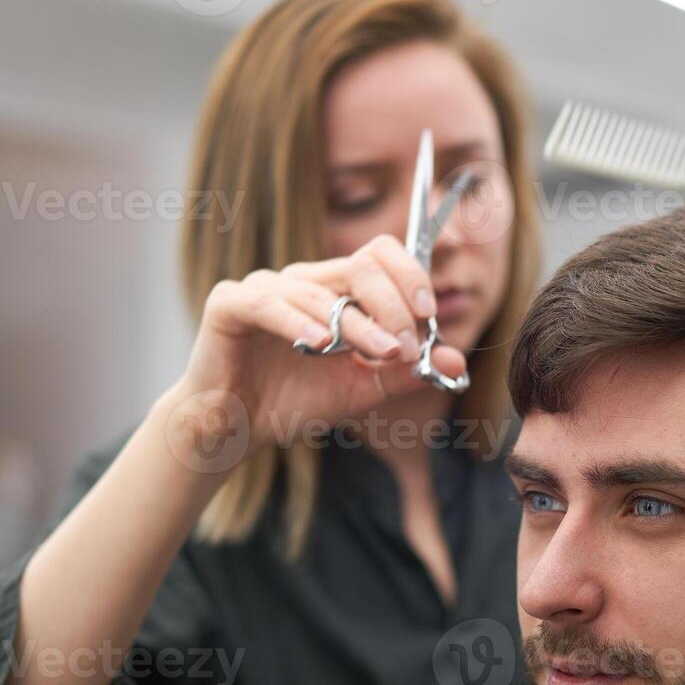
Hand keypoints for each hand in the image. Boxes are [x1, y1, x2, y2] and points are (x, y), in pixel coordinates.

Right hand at [174, 234, 467, 455]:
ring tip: (381, 355)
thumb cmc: (294, 402)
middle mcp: (304, 280)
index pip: (380, 255)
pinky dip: (298, 322)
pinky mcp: (229, 303)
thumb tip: (455, 361)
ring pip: (321, 292)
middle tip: (406, 348)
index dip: (409, 276)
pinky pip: (269, 303)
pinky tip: (321, 345)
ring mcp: (265, 287)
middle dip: (392, 306)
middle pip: (359, 266)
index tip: (428, 314)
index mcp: (336, 290)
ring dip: (358, 326)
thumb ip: (405, 373)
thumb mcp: (361, 390)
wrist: (236, 429)